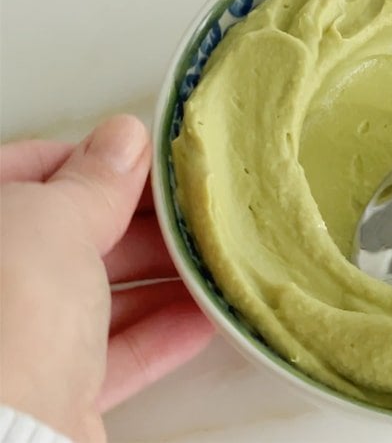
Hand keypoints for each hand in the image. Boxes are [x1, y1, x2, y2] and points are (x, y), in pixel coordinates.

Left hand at [0, 115, 214, 441]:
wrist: (11, 437)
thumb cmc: (9, 313)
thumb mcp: (52, 222)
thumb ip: (94, 179)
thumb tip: (126, 138)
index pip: (34, 171)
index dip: (97, 163)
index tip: (152, 166)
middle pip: (74, 236)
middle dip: (141, 224)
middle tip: (196, 213)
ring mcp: (19, 340)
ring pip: (99, 296)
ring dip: (161, 280)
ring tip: (212, 263)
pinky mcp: (55, 390)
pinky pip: (113, 353)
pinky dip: (161, 334)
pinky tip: (205, 319)